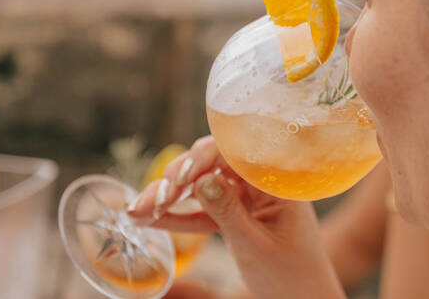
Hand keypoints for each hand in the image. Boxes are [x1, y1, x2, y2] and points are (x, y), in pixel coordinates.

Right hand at [127, 136, 344, 298]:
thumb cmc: (291, 276)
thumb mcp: (255, 245)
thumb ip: (228, 211)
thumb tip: (200, 178)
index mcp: (277, 180)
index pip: (237, 152)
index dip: (204, 157)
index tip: (179, 176)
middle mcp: (261, 182)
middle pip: (213, 165)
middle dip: (177, 179)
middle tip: (152, 199)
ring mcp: (246, 199)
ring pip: (202, 188)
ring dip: (169, 198)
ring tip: (136, 209)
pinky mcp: (235, 217)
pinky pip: (203, 212)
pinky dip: (177, 217)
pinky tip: (148, 220)